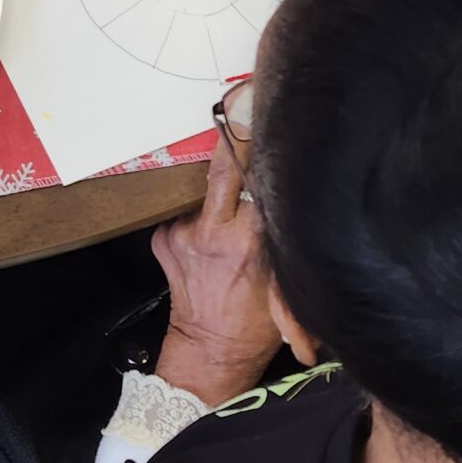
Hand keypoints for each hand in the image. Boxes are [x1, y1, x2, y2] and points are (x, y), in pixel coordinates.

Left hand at [148, 134, 279, 402]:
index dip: (263, 152)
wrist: (209, 350)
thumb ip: (284, 241)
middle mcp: (213, 231)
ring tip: (231, 186)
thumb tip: (298, 200)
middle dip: (234, 140)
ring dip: (219, 185)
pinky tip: (210, 232)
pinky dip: (200, 213)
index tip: (267, 121)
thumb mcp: (285, 284)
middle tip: (240, 112)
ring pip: (204, 187)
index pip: (258, 180)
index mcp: (249, 243)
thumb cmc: (257, 325)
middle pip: (224, 166)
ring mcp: (183, 232)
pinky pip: (187, 210)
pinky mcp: (163, 236)